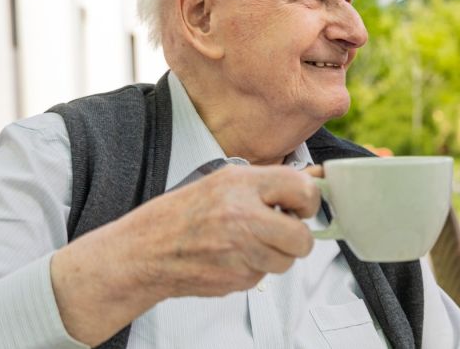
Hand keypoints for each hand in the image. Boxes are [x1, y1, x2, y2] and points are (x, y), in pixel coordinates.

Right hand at [50, 163, 322, 343]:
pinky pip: (264, 276)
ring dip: (275, 256)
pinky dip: (253, 269)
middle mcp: (243, 216)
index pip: (303, 189)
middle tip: (283, 231)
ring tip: (249, 243)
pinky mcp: (236, 278)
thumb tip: (313, 181)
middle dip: (297, 238)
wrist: (146, 250)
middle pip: (302, 236)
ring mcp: (240, 251)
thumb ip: (267, 183)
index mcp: (241, 184)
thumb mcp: (223, 181)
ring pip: (286, 261)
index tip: (303, 205)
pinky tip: (231, 257)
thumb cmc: (182, 214)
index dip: (309, 200)